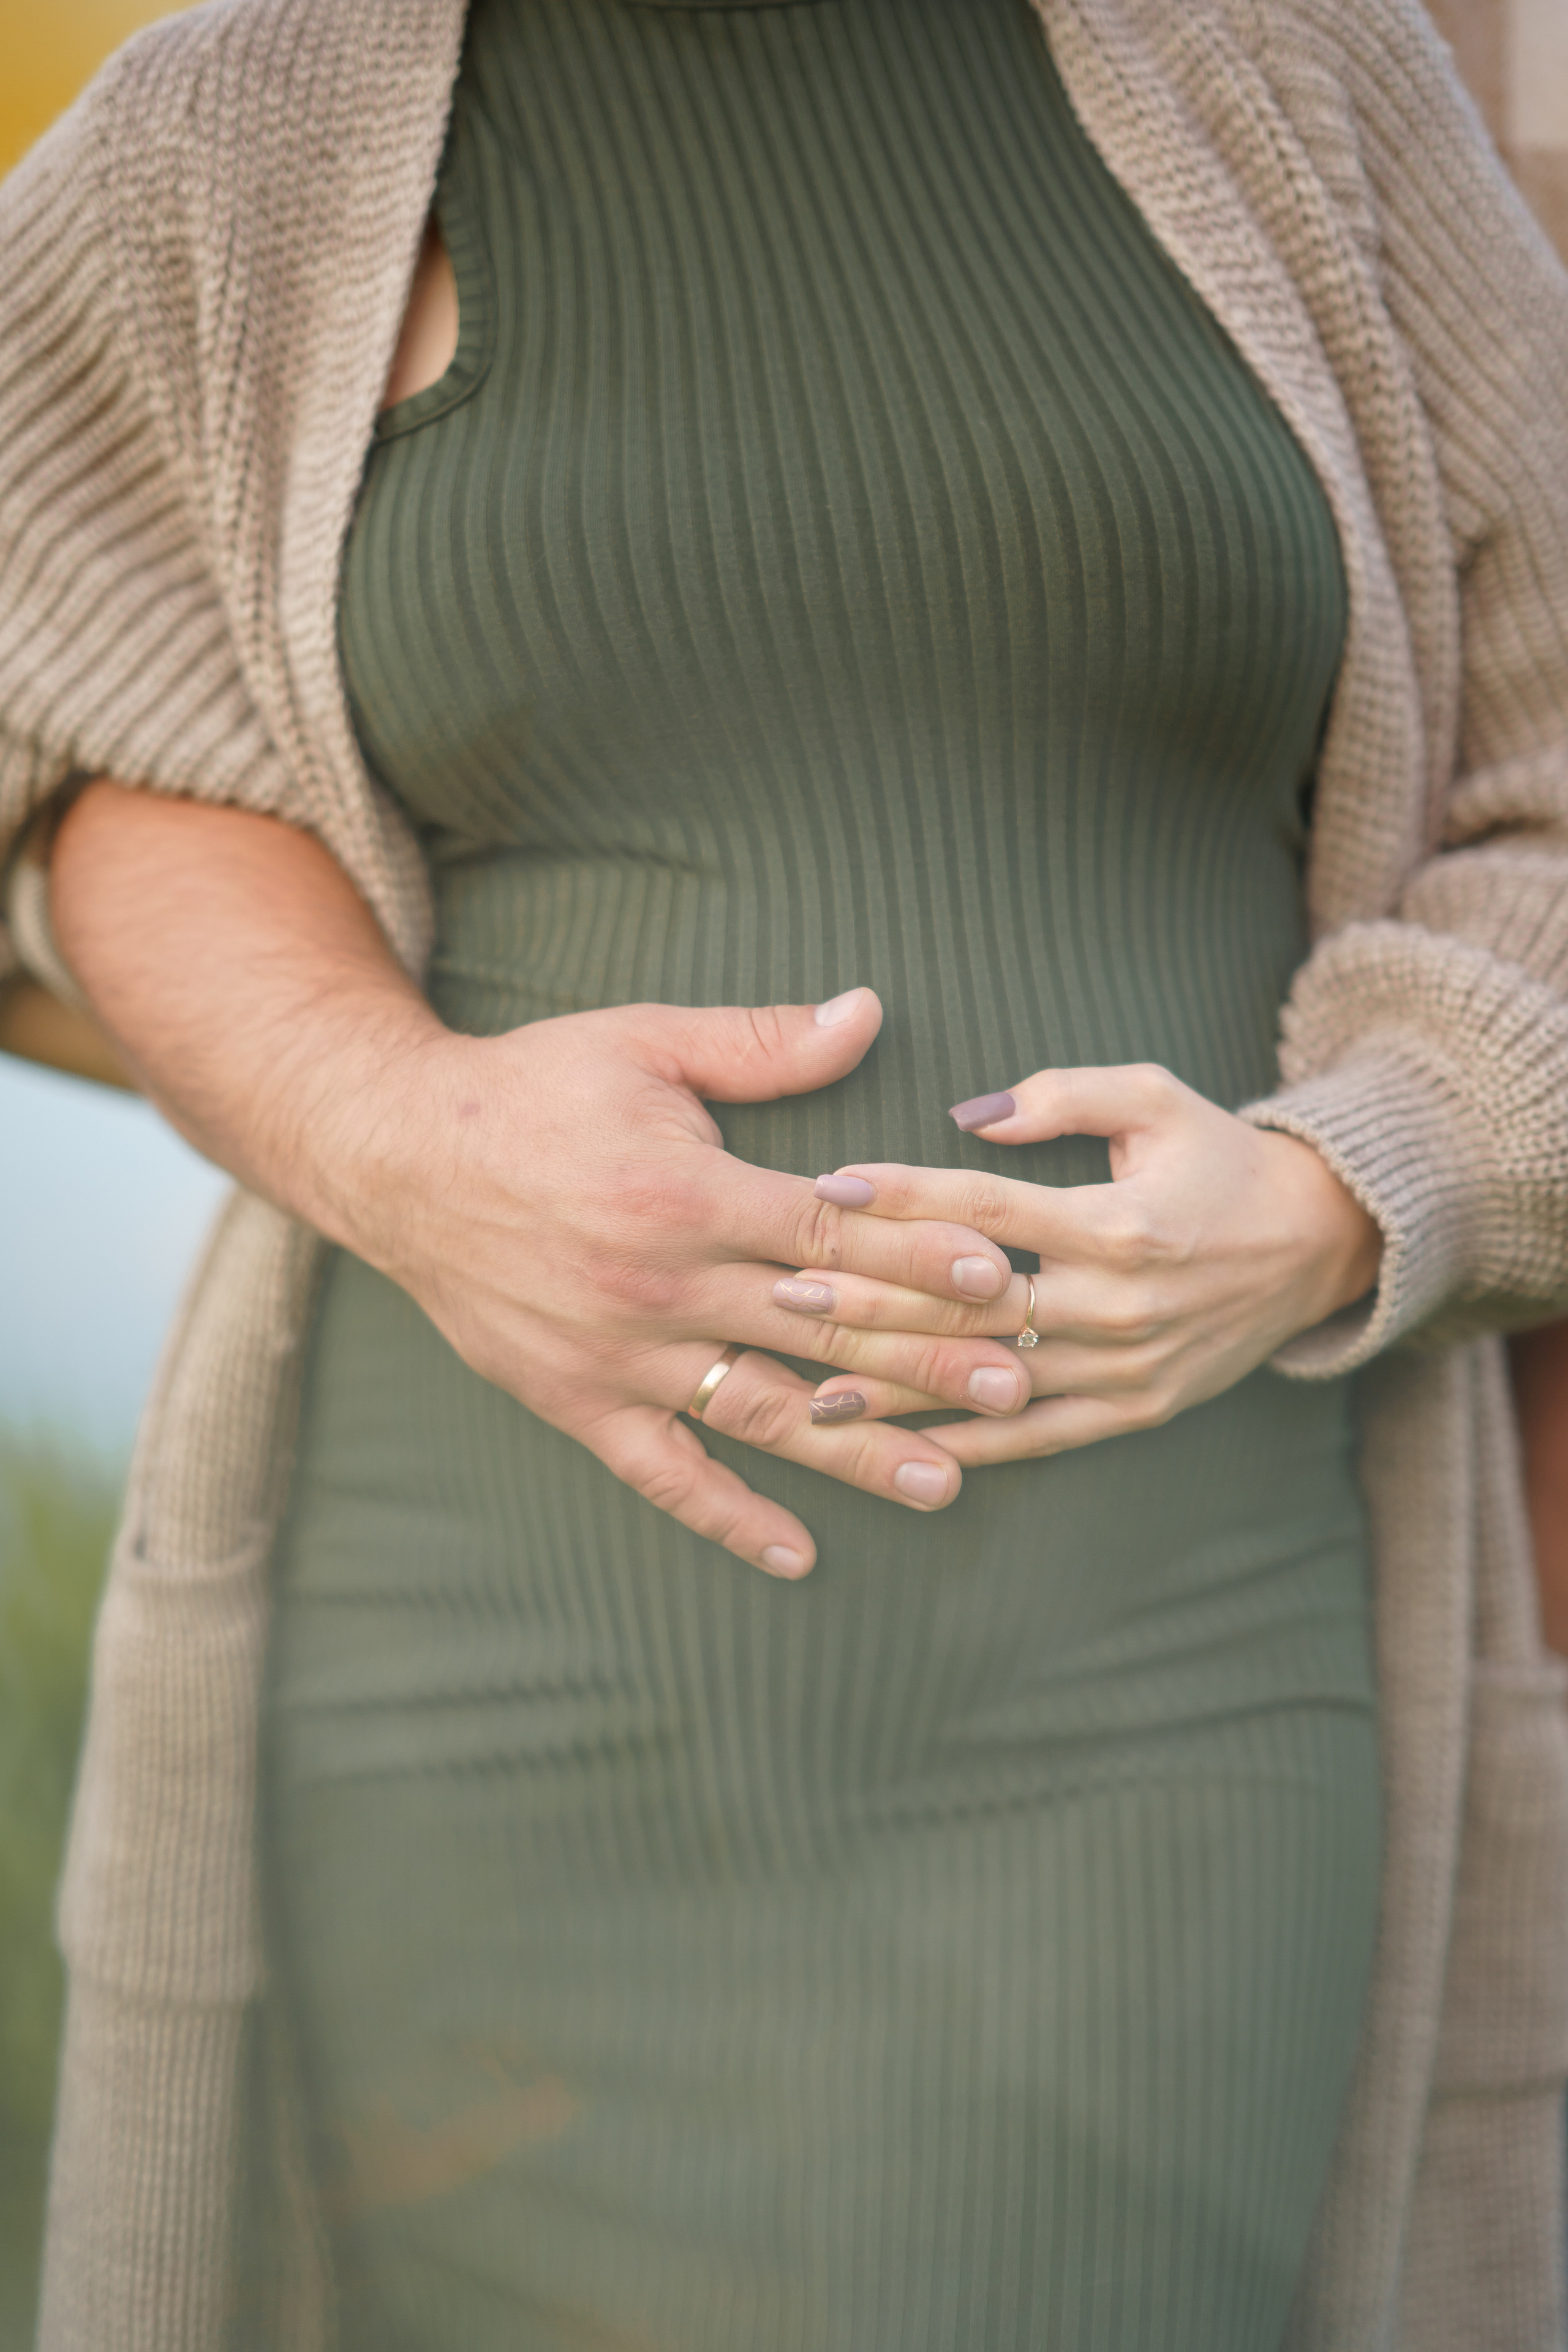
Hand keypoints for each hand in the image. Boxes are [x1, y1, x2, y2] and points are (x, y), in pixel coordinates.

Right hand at [49, 788, 1034, 1580]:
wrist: (396, 1155)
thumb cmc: (531, 1089)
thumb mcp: (644, 1042)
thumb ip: (761, 1043)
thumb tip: (869, 1010)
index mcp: (687, 1193)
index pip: (832, 1236)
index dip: (923, 1257)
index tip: (1005, 1279)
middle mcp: (660, 1285)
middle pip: (819, 1331)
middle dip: (926, 1359)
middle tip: (1018, 1384)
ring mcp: (618, 1355)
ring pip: (761, 1414)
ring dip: (859, 1453)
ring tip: (948, 1484)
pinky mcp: (576, 1403)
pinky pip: (665, 1474)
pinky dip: (730, 1518)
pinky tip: (799, 1555)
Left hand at [783, 1062, 1382, 1462]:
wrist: (1320, 1246)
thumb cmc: (1220, 1159)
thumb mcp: (1157, 1098)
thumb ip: (1063, 1094)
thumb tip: (969, 1116)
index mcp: (1120, 1222)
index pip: (987, 1211)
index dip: (902, 1196)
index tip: (825, 1187)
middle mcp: (1120, 1304)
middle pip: (973, 1306)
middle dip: (871, 1302)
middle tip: (782, 1294)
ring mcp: (1128, 1368)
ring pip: (993, 1381)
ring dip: (898, 1390)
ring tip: (808, 1394)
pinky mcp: (1137, 1410)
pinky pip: (1037, 1436)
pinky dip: (966, 1446)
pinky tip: (896, 1451)